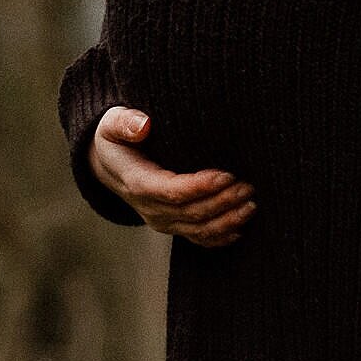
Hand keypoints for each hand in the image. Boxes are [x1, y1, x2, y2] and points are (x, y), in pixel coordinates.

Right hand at [88, 106, 256, 246]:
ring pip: (198, 229)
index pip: (173, 192)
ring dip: (227, 220)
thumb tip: (144, 125)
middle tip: (248, 186)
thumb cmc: (115, 139)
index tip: (227, 175)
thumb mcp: (111, 125)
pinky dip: (219, 236)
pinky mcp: (171, 225)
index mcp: (137, 183)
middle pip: (191, 212)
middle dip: (223, 201)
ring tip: (250, 205)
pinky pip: (197, 238)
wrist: (109, 165)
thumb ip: (125, 122)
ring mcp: (161, 221)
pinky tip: (239, 228)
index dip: (201, 187)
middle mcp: (150, 208)